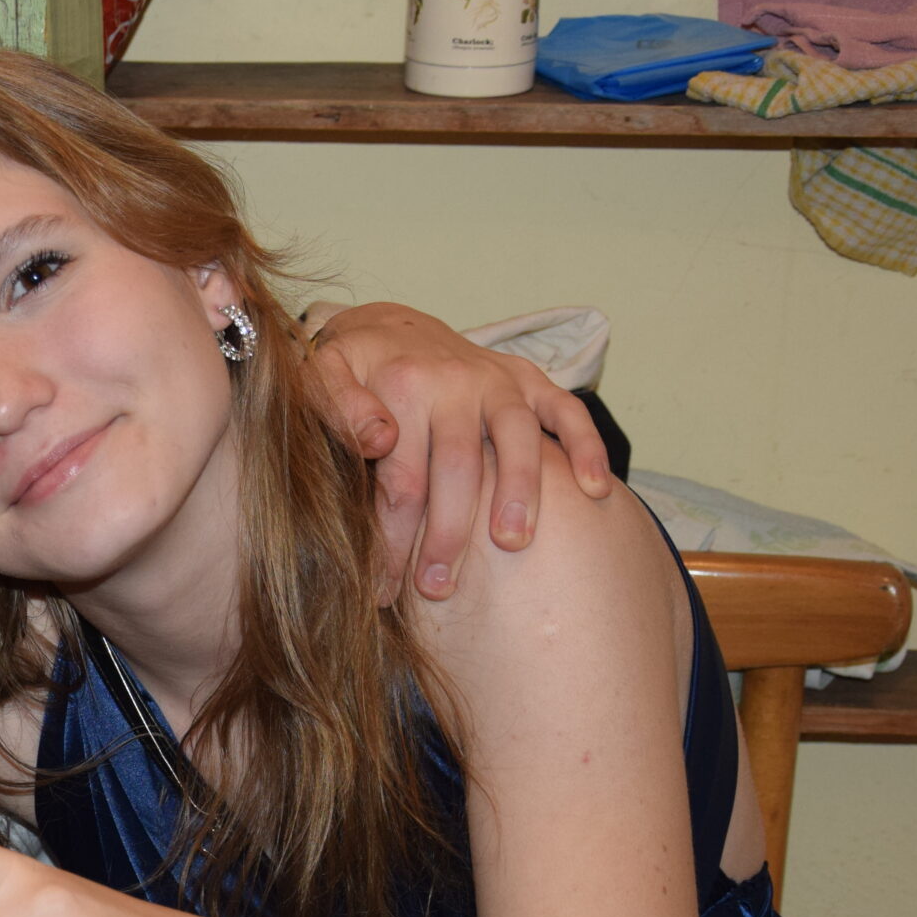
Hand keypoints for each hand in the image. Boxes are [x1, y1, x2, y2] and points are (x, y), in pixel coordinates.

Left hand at [304, 301, 613, 603]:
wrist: (389, 327)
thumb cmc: (352, 370)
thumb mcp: (321, 374)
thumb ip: (335, 405)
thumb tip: (377, 439)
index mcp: (402, 386)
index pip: (401, 478)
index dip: (392, 539)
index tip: (382, 589)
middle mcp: (455, 381)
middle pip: (458, 467)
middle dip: (448, 535)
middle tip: (438, 588)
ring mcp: (497, 381)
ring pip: (518, 438)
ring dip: (519, 493)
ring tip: (511, 545)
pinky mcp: (529, 379)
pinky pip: (567, 410)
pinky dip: (586, 446)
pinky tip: (595, 490)